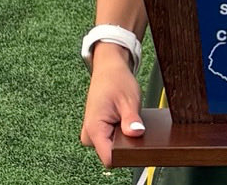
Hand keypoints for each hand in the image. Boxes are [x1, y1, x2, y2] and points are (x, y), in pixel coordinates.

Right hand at [80, 44, 144, 167]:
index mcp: (94, 128)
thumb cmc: (117, 80)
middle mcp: (90, 135)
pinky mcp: (98, 132)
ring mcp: (93, 134)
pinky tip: (126, 119)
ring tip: (128, 117)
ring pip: (113, 147)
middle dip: (126, 142)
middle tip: (133, 122)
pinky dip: (121, 132)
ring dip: (124, 136)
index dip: (126, 154)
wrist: (109, 68)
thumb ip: (131, 119)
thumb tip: (136, 133)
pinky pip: (112, 140)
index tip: (136, 141)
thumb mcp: (129, 99)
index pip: (109, 158)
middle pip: (113, 153)